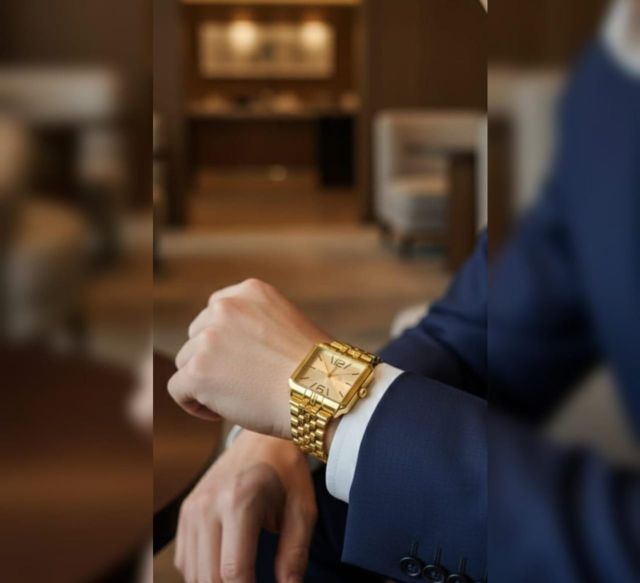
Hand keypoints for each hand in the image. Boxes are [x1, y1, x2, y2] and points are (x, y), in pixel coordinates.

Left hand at [168, 279, 329, 438]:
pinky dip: (195, 405)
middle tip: (243, 383)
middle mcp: (225, 307)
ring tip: (238, 398)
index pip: (215, 312)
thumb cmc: (314, 369)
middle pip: (196, 337)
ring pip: (186, 363)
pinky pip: (178, 389)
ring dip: (205, 382)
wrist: (324, 392)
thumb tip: (228, 350)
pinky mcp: (198, 372)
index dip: (224, 341)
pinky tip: (222, 412)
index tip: (242, 361)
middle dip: (213, 361)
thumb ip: (254, 325)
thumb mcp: (286, 325)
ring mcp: (209, 338)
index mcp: (249, 291)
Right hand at [174, 430, 316, 582]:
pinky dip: (202, 572)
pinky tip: (225, 567)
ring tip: (244, 579)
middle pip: (209, 577)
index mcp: (238, 501)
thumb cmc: (286, 471)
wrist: (262, 437)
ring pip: (193, 573)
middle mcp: (207, 505)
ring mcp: (192, 507)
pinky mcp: (186, 510)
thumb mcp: (302, 508)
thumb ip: (295, 552)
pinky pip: (184, 559)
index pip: (233, 571)